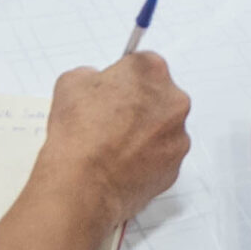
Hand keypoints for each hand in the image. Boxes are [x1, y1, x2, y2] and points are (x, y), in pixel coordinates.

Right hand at [37, 52, 191, 225]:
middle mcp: (174, 101)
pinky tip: (122, 163)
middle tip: (111, 119)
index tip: (114, 91)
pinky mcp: (175, 168)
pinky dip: (147, 159)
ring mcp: (178, 137)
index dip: (124, 79)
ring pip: (163, 128)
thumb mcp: (71, 82)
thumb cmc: (80, 134)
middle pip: (159, 96)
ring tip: (114, 145)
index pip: (143, 65)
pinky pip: (161, 157)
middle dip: (139, 105)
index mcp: (151, 71)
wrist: (84, 184)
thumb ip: (92, 75)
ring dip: (145, 133)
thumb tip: (95, 84)